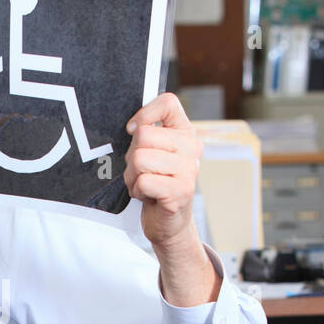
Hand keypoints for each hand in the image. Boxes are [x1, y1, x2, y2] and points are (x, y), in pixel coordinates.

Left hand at [122, 93, 218, 305]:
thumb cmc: (155, 182)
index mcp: (185, 132)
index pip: (168, 102)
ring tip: (143, 184)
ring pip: (140, 159)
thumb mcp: (153, 152)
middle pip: (143, 135)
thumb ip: (147, 132)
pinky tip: (147, 196)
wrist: (168, 221)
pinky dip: (137, 191)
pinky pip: (143, 181)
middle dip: (131, 156)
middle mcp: (192, 148)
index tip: (134, 131)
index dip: (144, 115)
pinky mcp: (181, 192)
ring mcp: (189, 170)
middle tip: (141, 171)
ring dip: (132, 176)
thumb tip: (133, 126)